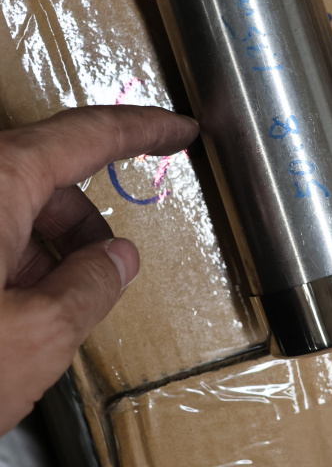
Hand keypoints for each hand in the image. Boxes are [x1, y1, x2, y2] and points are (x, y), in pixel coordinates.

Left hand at [0, 105, 198, 434]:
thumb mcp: (37, 336)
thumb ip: (92, 286)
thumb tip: (117, 258)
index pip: (87, 135)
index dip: (143, 131)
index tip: (178, 131)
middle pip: (41, 176)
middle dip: (81, 223)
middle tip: (106, 277)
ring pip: (4, 207)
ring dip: (39, 250)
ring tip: (45, 316)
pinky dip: (3, 263)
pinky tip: (4, 317)